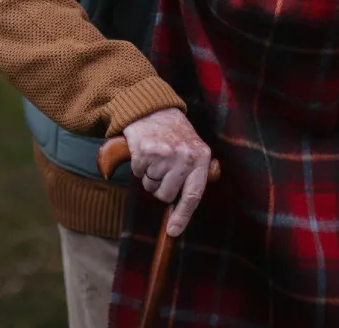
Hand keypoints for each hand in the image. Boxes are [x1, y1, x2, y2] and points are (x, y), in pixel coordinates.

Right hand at [121, 106, 212, 235]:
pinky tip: (144, 151)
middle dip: (160, 188)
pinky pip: (138, 173)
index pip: (193, 195)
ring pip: (150, 186)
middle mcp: (184, 157)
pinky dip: (138, 166)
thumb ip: (194, 173)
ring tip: (155, 157)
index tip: (174, 231)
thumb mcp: (193, 148)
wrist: (152, 107)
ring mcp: (164, 154)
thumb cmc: (174, 133)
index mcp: (200, 157)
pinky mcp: (145, 151)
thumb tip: (184, 208)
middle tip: (162, 169)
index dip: (183, 216)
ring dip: (149, 176)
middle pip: (166, 195)